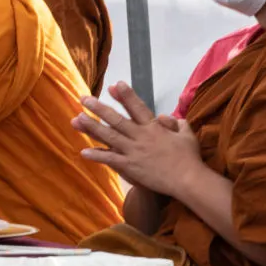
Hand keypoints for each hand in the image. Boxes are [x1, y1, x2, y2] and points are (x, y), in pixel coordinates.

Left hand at [74, 86, 205, 196]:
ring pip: (109, 136)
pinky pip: (111, 159)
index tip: (114, 85)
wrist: (187, 179)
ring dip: (92, 127)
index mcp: (154, 126)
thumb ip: (175, 122)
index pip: (137, 107)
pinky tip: (83, 152)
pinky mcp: (130, 166)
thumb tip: (163, 117)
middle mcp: (140, 136)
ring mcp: (134, 151)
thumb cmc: (189, 157)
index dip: (125, 96)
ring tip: (77, 119)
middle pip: (116, 119)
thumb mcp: (186, 134)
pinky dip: (97, 155)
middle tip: (84, 99)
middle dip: (99, 108)